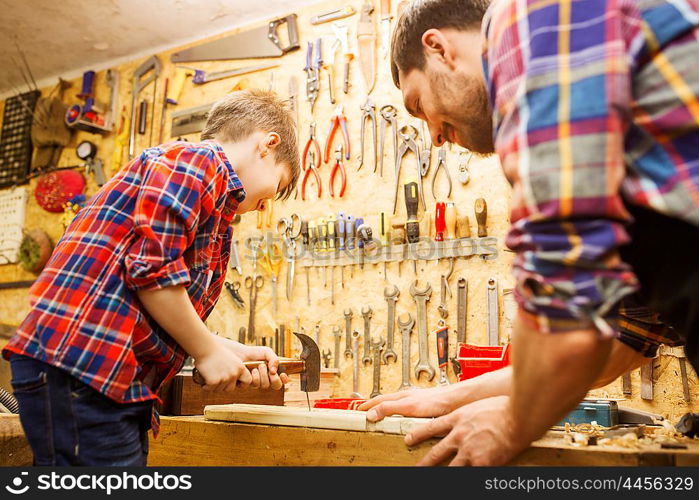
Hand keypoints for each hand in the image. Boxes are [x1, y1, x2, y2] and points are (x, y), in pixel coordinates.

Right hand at [194, 347, 251, 392]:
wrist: (205, 347)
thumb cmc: (216, 351)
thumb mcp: (231, 358)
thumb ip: (235, 369)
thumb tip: (235, 379)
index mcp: (240, 367)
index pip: (248, 380)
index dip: (241, 383)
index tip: (235, 382)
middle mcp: (234, 373)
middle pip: (231, 388)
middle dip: (223, 386)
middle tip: (216, 379)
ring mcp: (225, 378)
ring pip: (220, 389)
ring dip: (214, 386)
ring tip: (209, 376)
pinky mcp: (214, 381)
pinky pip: (210, 389)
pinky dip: (206, 386)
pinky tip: (204, 380)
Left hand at [215, 337, 287, 389]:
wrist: (236, 353)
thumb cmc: (251, 352)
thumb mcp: (266, 352)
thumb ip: (274, 359)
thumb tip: (275, 371)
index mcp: (271, 371)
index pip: (282, 379)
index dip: (284, 379)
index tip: (283, 374)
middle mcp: (265, 378)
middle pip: (276, 386)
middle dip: (274, 378)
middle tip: (269, 370)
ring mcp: (256, 382)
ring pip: (265, 385)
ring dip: (262, 375)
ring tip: (257, 366)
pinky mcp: (246, 384)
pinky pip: (253, 385)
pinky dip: (253, 377)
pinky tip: (249, 370)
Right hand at [359, 383, 467, 420]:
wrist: (459, 399)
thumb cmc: (440, 401)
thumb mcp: (411, 407)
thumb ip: (391, 408)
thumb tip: (373, 413)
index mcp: (403, 397)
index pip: (380, 402)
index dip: (368, 408)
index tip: (358, 413)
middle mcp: (408, 396)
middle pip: (385, 400)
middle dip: (371, 405)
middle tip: (360, 410)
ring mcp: (415, 398)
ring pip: (393, 401)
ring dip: (382, 405)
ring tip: (374, 410)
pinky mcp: (422, 402)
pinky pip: (403, 404)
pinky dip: (394, 407)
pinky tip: (398, 413)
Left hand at [406, 396, 528, 465]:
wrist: (516, 417)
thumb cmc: (504, 406)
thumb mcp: (480, 405)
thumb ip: (472, 414)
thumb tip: (474, 418)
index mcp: (458, 418)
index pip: (432, 427)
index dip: (419, 434)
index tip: (409, 439)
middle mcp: (459, 435)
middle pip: (436, 452)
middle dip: (425, 462)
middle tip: (416, 468)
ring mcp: (468, 450)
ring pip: (450, 467)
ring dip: (441, 474)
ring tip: (431, 478)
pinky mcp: (480, 463)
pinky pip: (470, 473)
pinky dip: (468, 476)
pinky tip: (465, 477)